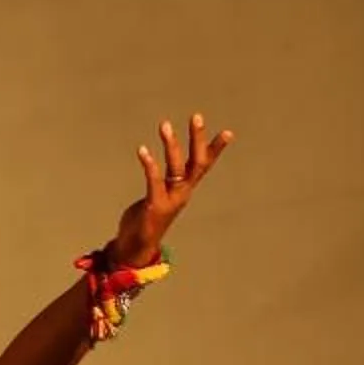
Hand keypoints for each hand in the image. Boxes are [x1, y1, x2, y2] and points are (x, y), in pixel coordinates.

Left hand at [115, 113, 232, 267]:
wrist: (135, 249)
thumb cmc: (146, 220)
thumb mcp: (160, 196)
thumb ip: (165, 183)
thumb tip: (164, 169)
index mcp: (184, 189)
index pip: (204, 165)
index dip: (215, 149)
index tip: (228, 132)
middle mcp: (182, 193)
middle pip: (197, 163)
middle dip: (198, 139)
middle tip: (197, 116)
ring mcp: (171, 200)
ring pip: (176, 168)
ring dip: (172, 145)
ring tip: (165, 124)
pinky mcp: (155, 206)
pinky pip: (154, 181)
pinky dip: (150, 165)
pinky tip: (142, 150)